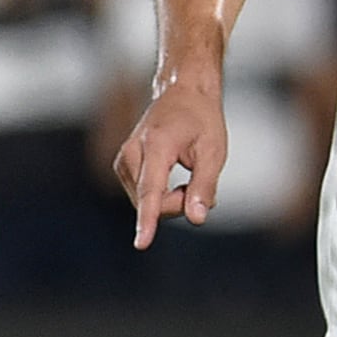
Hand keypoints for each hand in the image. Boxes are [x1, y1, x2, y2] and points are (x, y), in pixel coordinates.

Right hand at [115, 80, 226, 249]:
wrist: (182, 92)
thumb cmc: (202, 119)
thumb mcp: (214, 150)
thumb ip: (204, 185)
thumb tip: (197, 219)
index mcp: (156, 145)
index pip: (152, 191)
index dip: (149, 220)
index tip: (142, 244)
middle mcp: (131, 154)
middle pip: (153, 203)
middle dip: (180, 203)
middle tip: (201, 185)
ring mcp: (123, 162)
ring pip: (147, 203)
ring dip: (172, 199)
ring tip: (189, 173)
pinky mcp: (123, 168)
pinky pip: (144, 197)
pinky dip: (162, 195)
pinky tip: (175, 177)